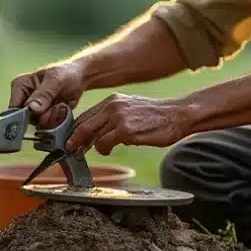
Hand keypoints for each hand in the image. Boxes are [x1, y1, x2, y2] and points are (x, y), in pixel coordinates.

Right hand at [8, 61, 86, 127]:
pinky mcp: (46, 117)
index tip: (40, 111)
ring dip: (54, 116)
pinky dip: (59, 119)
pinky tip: (63, 108)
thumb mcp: (55, 80)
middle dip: (45, 114)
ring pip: (40, 124)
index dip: (25, 114)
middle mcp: (25, 100)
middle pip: (28, 119)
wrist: (80, 78)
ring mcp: (35, 111)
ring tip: (61, 103)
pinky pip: (50, 127)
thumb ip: (43, 94)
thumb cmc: (65, 73)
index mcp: (20, 87)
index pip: (14, 107)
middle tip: (56, 103)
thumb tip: (32, 108)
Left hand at [66, 93, 190, 154]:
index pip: (85, 115)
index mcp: (113, 100)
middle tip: (72, 150)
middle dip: (74, 140)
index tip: (71, 141)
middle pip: (82, 125)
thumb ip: (113, 118)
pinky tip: (110, 150)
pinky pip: (104, 143)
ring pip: (91, 135)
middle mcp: (112, 106)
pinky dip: (104, 149)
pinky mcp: (126, 130)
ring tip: (98, 150)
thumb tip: (98, 135)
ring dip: (90, 147)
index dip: (75, 130)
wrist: (178, 115)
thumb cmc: (156, 116)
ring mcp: (118, 118)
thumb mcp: (131, 109)